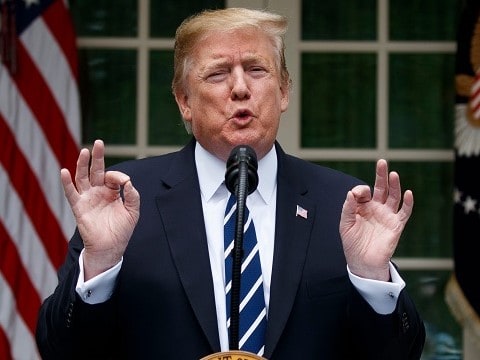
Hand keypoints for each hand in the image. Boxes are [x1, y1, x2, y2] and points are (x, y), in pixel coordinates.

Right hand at [61, 139, 139, 279]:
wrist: (111, 248)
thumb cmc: (122, 230)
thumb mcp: (133, 211)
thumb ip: (133, 195)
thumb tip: (128, 181)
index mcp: (111, 192)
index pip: (112, 177)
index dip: (118, 176)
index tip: (124, 182)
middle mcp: (98, 193)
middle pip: (95, 171)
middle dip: (97, 157)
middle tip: (99, 142)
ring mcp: (87, 199)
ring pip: (82, 177)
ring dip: (82, 164)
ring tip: (84, 152)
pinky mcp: (79, 207)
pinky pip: (71, 193)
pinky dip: (67, 183)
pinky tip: (64, 171)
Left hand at [339, 159, 412, 280]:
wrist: (362, 262)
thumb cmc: (352, 243)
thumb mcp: (345, 224)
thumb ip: (348, 208)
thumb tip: (351, 193)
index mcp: (362, 207)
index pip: (363, 191)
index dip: (360, 190)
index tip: (355, 195)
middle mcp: (376, 208)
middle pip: (381, 188)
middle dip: (381, 175)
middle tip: (382, 162)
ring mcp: (387, 216)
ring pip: (393, 196)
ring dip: (394, 185)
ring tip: (393, 174)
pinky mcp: (396, 225)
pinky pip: (404, 212)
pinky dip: (408, 202)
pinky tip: (408, 193)